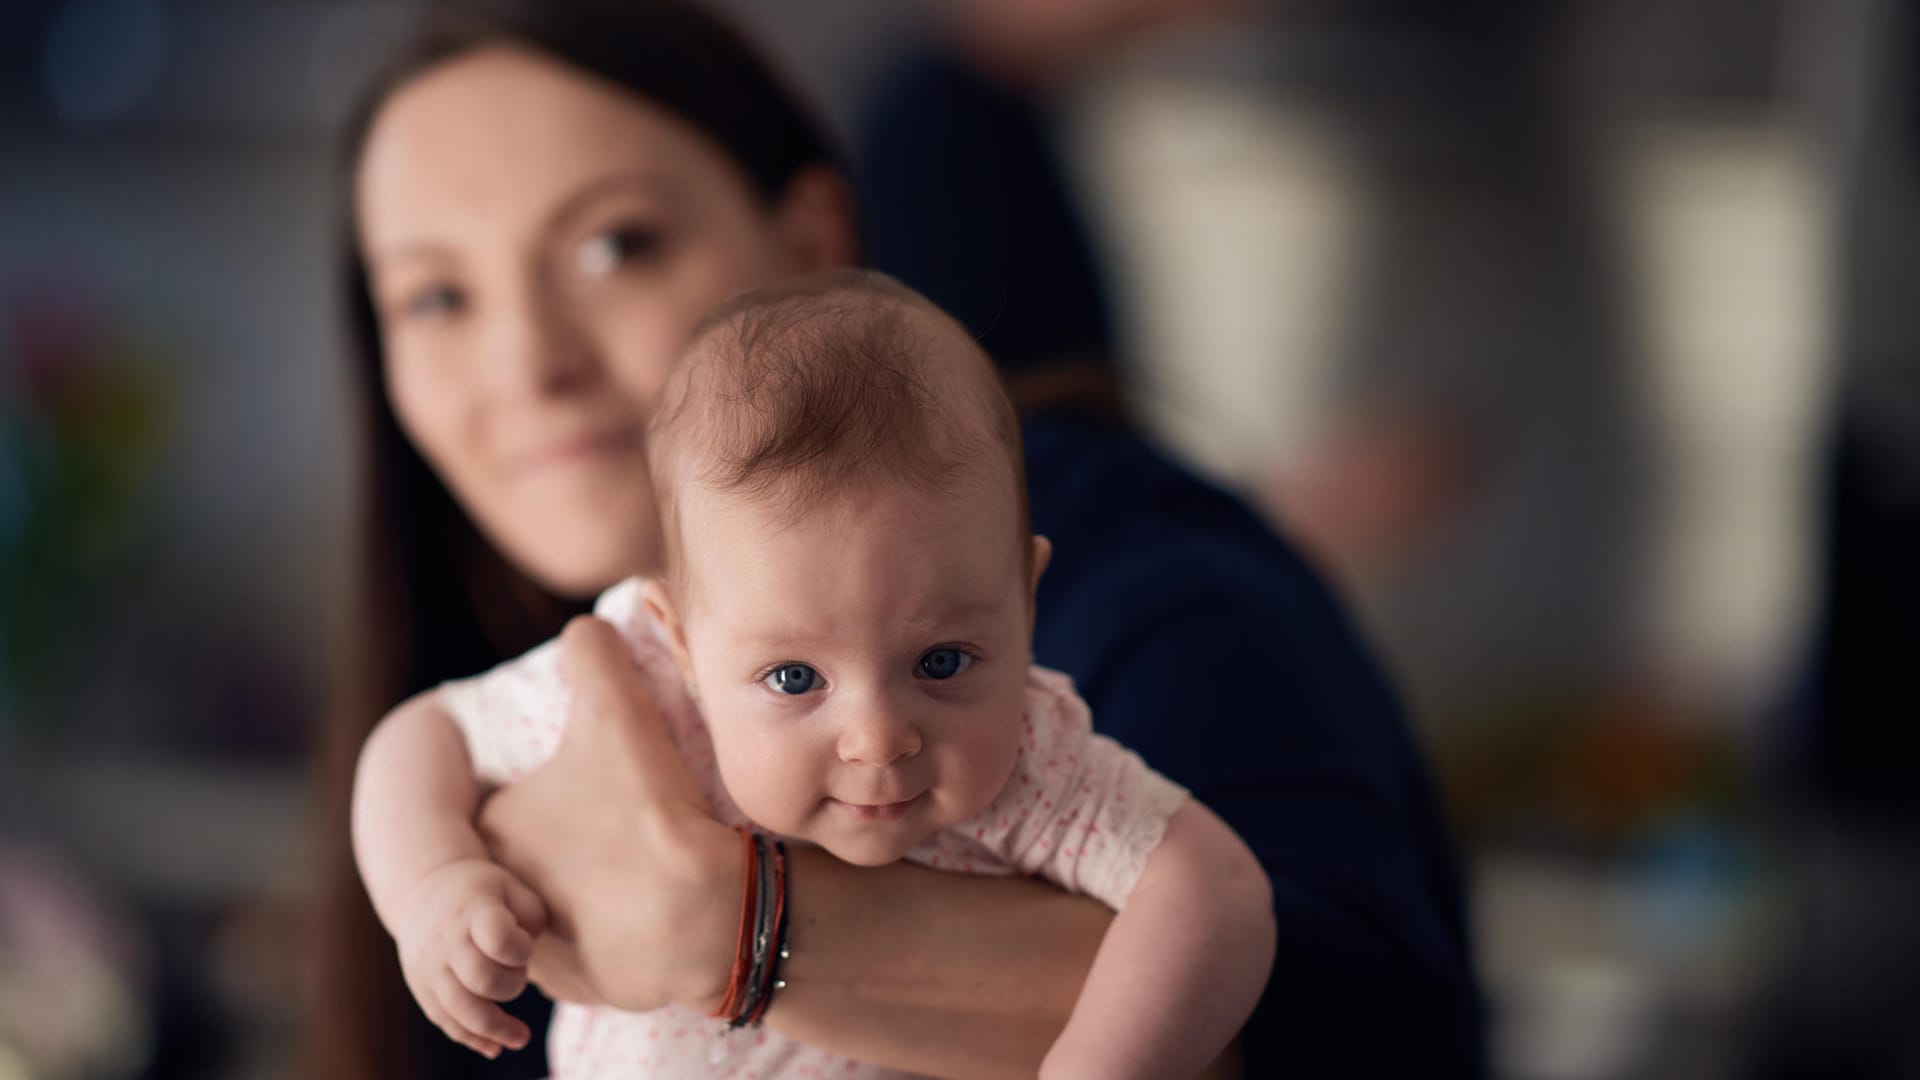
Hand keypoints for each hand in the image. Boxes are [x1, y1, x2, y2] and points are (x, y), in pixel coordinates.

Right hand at [393, 857, 546, 1058]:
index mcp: (473, 910)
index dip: (521, 949)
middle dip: (511, 986)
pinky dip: (472, 1038)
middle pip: (482, 979)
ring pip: (462, 1010)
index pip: (498, 938)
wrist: (424, 889)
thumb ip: (532, 916)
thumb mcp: (512, 886)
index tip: (526, 946)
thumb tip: (528, 953)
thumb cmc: (482, 891)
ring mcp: (429, 967)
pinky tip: (495, 1047)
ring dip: (496, 1028)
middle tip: (520, 975)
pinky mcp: (422, 989)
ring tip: (522, 1038)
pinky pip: (445, 1021)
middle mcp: (446, 940)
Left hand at [476, 616, 742, 1013]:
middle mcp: (497, 899)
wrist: (698, 918)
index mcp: (492, 832)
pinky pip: (596, 946)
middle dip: (574, 839)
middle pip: (535, 851)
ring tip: (647, 864)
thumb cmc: (646, 814)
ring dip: (594, 887)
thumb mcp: (618, 711)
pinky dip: (622, 929)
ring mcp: (536, 951)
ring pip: (562, 901)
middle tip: (631, 823)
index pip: (512, 799)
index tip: (606, 785)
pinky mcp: (582, 985)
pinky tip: (657, 907)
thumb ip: (593, 653)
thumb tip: (585, 627)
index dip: (562, 784)